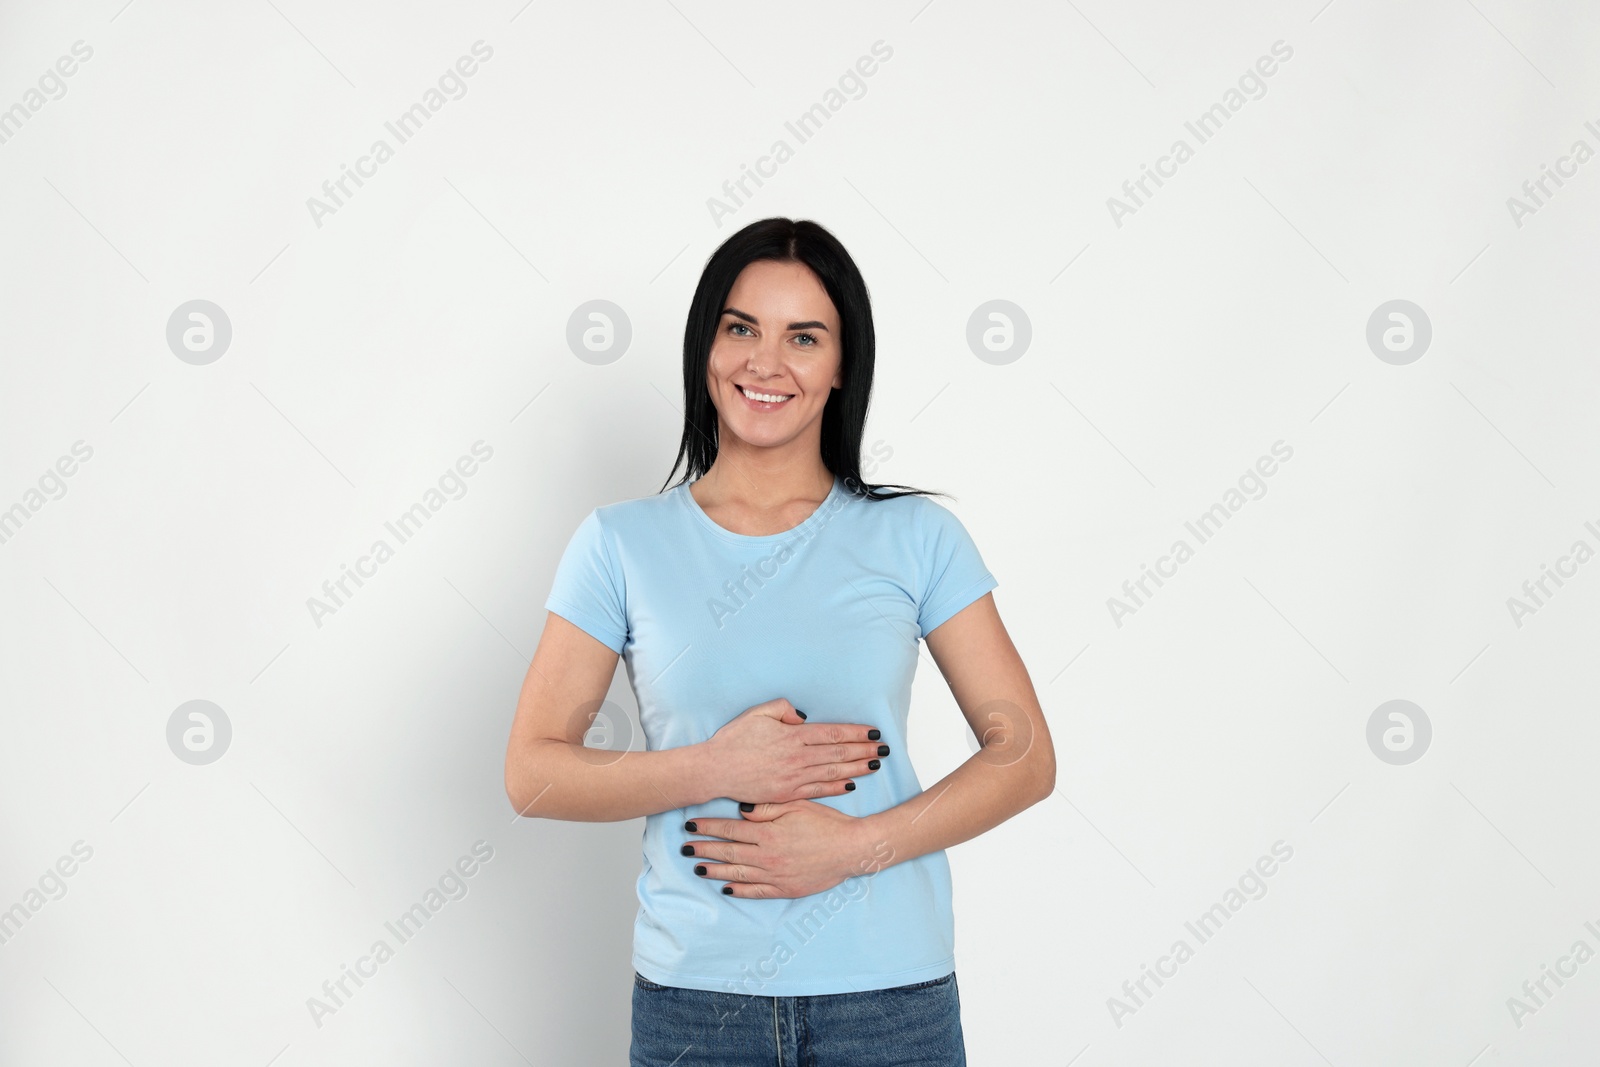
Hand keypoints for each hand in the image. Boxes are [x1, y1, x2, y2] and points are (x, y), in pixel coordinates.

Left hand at [679, 800, 894, 898]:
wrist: (850, 849)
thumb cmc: (826, 823)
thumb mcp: (797, 805)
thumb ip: (767, 808)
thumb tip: (741, 810)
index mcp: (768, 833)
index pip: (730, 829)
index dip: (709, 827)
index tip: (691, 824)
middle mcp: (767, 855)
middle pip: (728, 852)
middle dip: (704, 849)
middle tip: (685, 848)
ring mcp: (775, 875)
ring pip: (737, 873)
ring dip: (715, 870)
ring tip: (697, 868)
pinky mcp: (785, 889)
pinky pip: (756, 891)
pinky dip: (740, 890)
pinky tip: (726, 888)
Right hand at [704, 698, 888, 804]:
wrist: (714, 770)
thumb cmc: (733, 740)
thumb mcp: (757, 713)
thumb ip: (783, 709)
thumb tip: (803, 716)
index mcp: (793, 736)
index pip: (833, 733)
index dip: (856, 732)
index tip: (874, 732)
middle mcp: (797, 757)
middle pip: (839, 753)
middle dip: (864, 750)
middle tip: (884, 748)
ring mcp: (793, 778)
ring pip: (833, 773)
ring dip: (857, 768)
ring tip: (875, 764)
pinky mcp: (787, 794)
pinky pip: (818, 790)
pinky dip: (836, 788)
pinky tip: (851, 784)